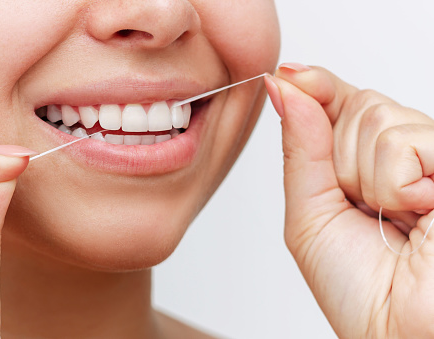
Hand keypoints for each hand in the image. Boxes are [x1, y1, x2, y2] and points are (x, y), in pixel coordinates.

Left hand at [265, 64, 433, 337]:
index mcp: (370, 168)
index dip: (317, 88)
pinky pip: (408, 141)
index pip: (345, 106)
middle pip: (361, 106)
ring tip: (394, 218)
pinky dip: (397, 183)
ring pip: (380, 118)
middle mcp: (409, 158)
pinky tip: (420, 212)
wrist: (399, 335)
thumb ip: (301, 150)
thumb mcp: (310, 215)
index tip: (287, 76)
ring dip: (366, 177)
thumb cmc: (357, 291)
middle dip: (341, 159)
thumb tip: (285, 86)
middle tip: (363, 207)